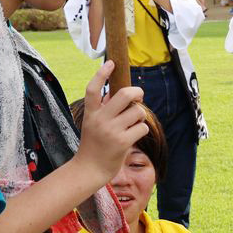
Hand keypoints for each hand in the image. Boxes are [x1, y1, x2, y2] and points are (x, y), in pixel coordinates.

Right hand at [75, 62, 148, 184]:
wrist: (90, 169)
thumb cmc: (94, 145)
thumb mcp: (92, 124)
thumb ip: (103, 109)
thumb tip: (116, 92)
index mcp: (90, 113)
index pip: (93, 89)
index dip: (102, 74)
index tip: (111, 63)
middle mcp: (100, 120)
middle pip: (124, 94)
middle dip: (137, 92)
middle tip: (138, 96)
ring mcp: (111, 131)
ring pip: (137, 111)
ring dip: (140, 116)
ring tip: (133, 124)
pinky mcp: (122, 142)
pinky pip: (142, 128)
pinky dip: (141, 130)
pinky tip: (133, 136)